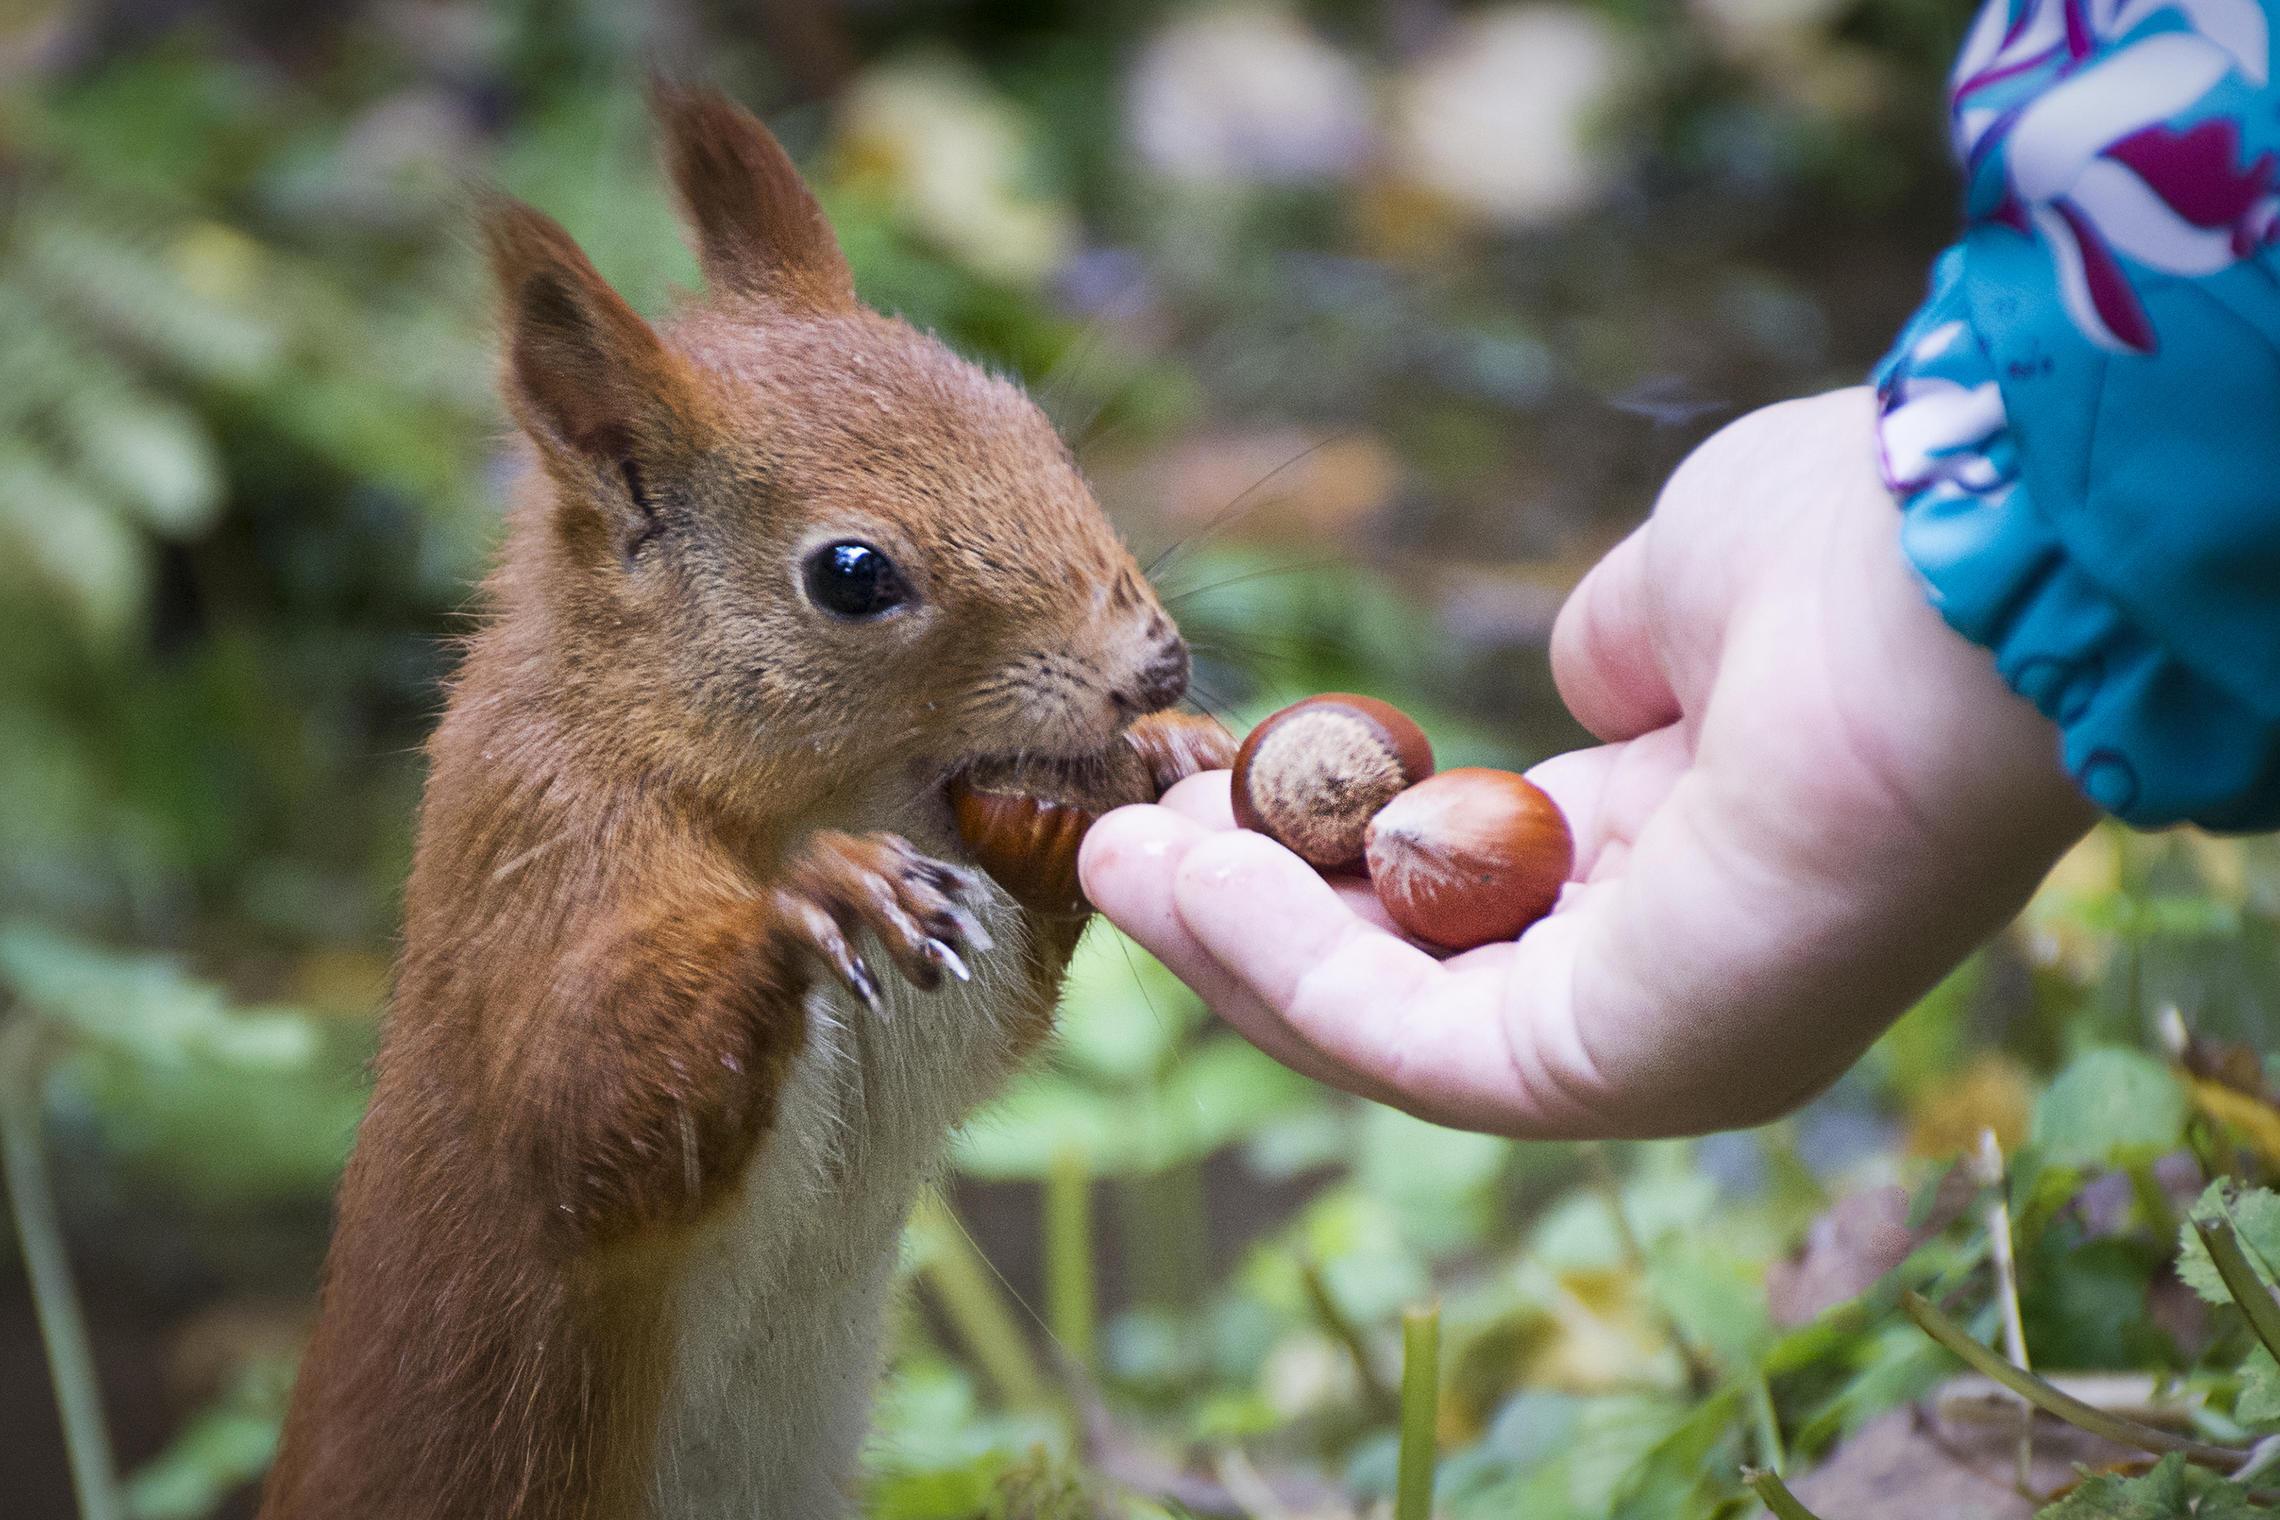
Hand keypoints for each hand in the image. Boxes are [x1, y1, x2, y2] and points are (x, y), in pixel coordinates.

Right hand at [1080, 389, 2094, 1136]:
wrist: (1975, 568)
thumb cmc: (1851, 559)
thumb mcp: (1684, 592)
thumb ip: (1612, 653)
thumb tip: (1570, 678)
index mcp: (1687, 866)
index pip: (1473, 904)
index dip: (1329, 854)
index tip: (1215, 789)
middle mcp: (1668, 976)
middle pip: (1409, 983)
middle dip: (1254, 913)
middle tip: (1130, 833)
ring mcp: (1648, 1041)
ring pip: (1386, 1029)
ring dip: (1232, 944)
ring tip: (1117, 851)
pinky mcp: (1615, 1069)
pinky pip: (1405, 1036)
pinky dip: (1277, 959)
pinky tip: (1181, 870)